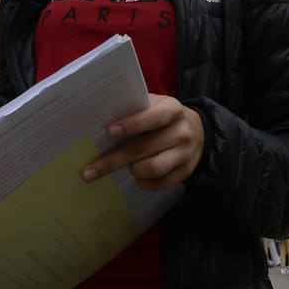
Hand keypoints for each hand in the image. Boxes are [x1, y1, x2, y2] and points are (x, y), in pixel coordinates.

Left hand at [81, 94, 205, 191]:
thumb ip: (136, 108)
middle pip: (144, 148)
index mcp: (173, 110)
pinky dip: (143, 182)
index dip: (131, 125)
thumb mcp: (157, 104)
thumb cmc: (166, 117)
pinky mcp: (185, 172)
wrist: (199, 132)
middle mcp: (181, 132)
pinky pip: (159, 184)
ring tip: (126, 166)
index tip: (109, 131)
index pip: (152, 118)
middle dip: (113, 160)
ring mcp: (185, 154)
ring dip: (133, 169)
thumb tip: (102, 118)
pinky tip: (138, 175)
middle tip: (89, 171)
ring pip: (153, 168)